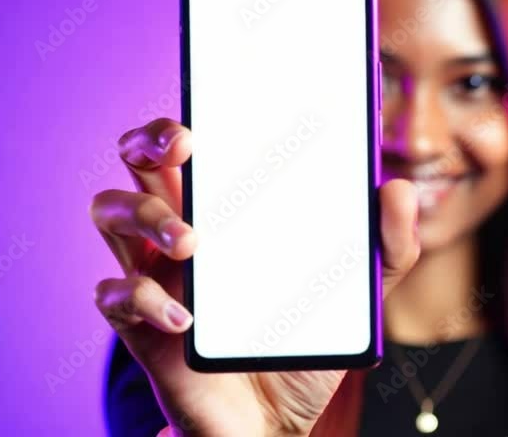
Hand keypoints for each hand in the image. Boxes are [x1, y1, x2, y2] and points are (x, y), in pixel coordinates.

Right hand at [91, 118, 419, 435]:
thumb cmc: (302, 345)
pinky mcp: (140, 325)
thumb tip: (399, 190)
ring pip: (109, 210)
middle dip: (149, 139)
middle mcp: (179, 229)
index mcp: (223, 209)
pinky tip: (184, 319)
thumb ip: (385, 247)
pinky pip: (112, 295)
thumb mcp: (355, 294)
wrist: (275, 422)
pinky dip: (141, 298)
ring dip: (144, 213)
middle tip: (186, 146)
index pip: (194, 143)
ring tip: (191, 243)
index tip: (212, 103)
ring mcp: (154, 273)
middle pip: (136, 159)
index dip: (190, 114)